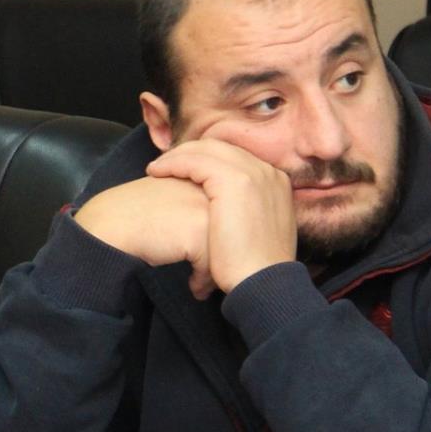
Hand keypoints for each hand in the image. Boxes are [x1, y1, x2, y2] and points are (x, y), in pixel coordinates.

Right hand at [72, 175, 214, 295]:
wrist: (107, 224)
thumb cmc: (127, 215)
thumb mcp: (164, 199)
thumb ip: (188, 204)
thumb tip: (206, 232)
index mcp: (197, 178)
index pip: (225, 211)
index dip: (219, 237)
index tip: (207, 258)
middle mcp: (205, 189)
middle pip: (230, 228)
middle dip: (223, 255)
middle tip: (213, 274)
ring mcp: (203, 207)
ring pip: (227, 245)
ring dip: (216, 270)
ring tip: (202, 284)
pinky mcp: (197, 229)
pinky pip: (214, 261)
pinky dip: (205, 278)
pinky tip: (194, 287)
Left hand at [144, 138, 296, 293]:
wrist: (264, 283)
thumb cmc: (254, 267)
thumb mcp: (255, 231)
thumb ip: (244, 213)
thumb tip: (223, 215)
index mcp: (275, 182)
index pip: (234, 156)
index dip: (205, 159)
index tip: (182, 169)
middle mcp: (268, 172)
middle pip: (220, 147)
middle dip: (189, 153)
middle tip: (164, 164)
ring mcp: (254, 174)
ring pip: (206, 149)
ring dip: (176, 156)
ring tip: (155, 169)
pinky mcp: (235, 181)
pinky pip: (195, 161)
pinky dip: (173, 163)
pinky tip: (156, 172)